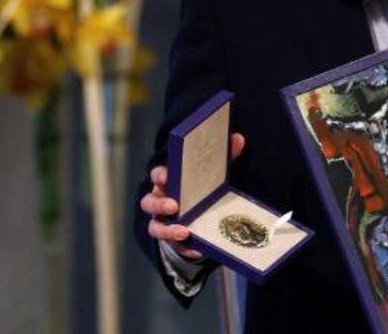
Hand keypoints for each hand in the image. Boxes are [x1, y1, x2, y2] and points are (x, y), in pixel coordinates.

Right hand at [140, 132, 245, 260]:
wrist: (198, 214)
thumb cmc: (200, 188)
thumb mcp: (211, 173)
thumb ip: (224, 156)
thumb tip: (238, 138)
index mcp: (167, 183)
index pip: (157, 176)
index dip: (159, 176)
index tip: (167, 176)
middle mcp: (159, 202)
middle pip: (149, 203)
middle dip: (159, 205)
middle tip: (175, 206)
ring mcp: (163, 222)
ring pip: (155, 228)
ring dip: (167, 230)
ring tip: (183, 232)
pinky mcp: (172, 241)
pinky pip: (174, 247)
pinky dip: (185, 248)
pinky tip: (197, 248)